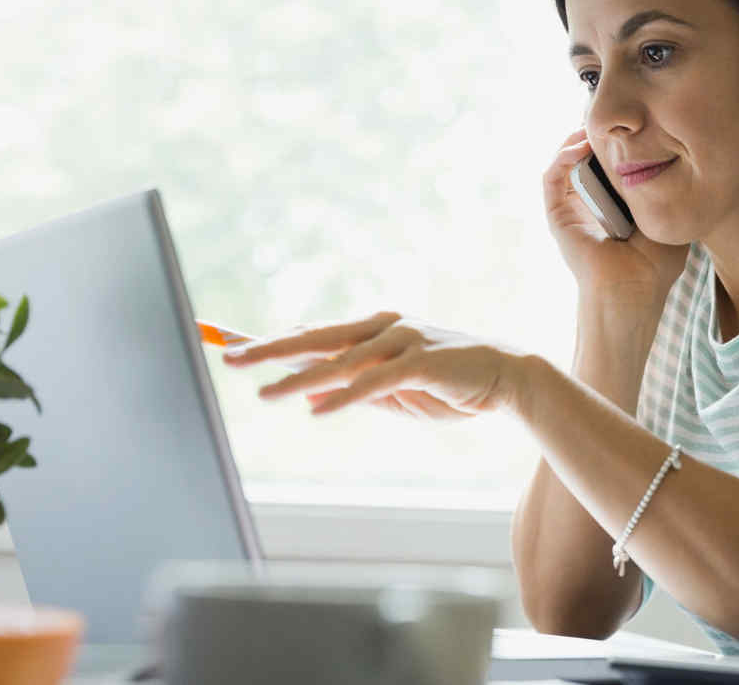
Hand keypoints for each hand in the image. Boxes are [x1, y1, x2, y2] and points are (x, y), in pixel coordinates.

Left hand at [222, 311, 527, 418]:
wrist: (507, 378)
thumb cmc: (449, 384)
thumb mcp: (393, 388)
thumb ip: (355, 386)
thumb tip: (309, 395)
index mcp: (375, 329)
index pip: (316, 335)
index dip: (275, 341)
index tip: (237, 344)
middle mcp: (384, 327)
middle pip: (317, 338)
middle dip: (271, 348)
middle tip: (230, 357)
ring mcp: (404, 341)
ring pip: (341, 360)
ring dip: (301, 379)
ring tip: (264, 395)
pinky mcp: (423, 362)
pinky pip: (376, 382)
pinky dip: (346, 396)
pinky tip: (317, 410)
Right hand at [543, 128, 688, 304]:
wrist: (632, 292)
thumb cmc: (655, 266)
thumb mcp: (669, 217)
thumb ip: (667, 191)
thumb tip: (675, 157)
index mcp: (616, 204)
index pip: (610, 163)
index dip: (617, 140)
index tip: (632, 119)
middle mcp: (591, 204)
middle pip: (586, 157)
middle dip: (596, 133)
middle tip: (611, 114)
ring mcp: (573, 208)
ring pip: (566, 161)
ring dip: (577, 139)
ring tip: (594, 125)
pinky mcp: (558, 215)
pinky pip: (552, 178)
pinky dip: (562, 157)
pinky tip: (580, 146)